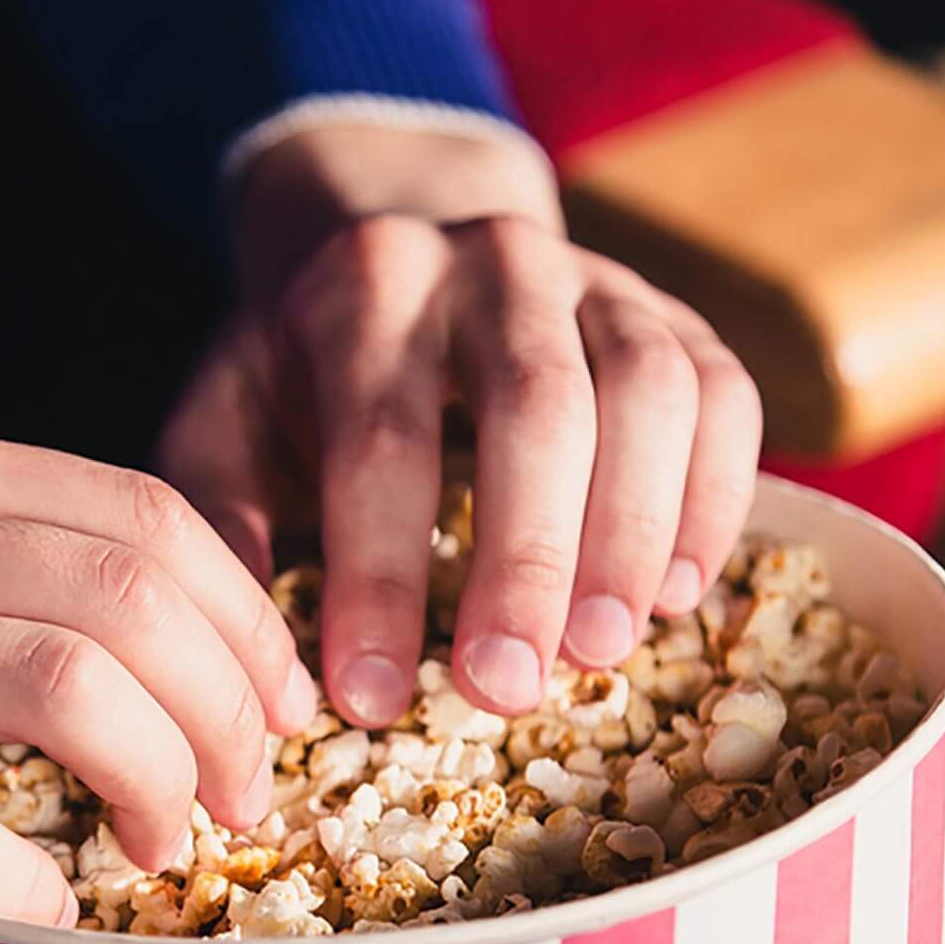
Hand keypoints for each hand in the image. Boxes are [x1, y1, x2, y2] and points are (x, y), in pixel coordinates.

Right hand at [0, 407, 318, 921]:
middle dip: (233, 705)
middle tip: (249, 795)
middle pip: (129, 590)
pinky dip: (13, 871)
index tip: (271, 702)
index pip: (136, 508)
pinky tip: (43, 908)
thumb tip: (93, 626)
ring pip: (61, 680)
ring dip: (159, 777)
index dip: (241, 615)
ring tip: (173, 846)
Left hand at [158, 121, 761, 726]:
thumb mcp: (225, 425)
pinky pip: (724, 395)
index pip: (379, 439)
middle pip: (534, 408)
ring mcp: (599, 279)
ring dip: (632, 532)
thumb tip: (253, 665)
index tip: (371, 699)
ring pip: (648, 391)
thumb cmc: (302, 374)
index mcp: (367, 284)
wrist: (394, 245)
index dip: (380, 577)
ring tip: (602, 653)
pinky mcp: (676, 316)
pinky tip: (679, 595)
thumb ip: (220, 524)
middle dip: (525, 561)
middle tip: (507, 691)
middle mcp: (494, 260)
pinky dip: (713, 497)